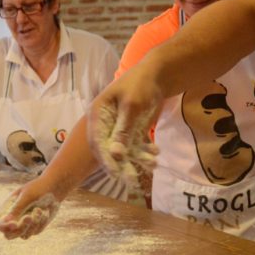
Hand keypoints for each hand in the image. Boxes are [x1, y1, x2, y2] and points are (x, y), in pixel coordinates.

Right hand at [0, 177, 60, 239]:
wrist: (54, 188)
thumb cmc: (39, 188)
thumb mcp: (28, 196)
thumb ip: (17, 208)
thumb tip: (6, 221)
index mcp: (7, 208)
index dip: (3, 227)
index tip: (14, 224)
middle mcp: (13, 218)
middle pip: (9, 235)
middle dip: (20, 228)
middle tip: (30, 217)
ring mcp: (24, 224)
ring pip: (24, 235)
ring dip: (33, 224)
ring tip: (40, 209)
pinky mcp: (35, 227)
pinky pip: (36, 232)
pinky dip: (42, 222)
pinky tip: (46, 211)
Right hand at [86, 68, 162, 185]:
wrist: (157, 74)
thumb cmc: (140, 85)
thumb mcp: (132, 106)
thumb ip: (123, 131)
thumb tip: (116, 155)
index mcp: (98, 114)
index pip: (98, 142)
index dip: (106, 160)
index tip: (116, 174)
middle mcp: (105, 123)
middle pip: (109, 149)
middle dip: (122, 165)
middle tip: (133, 180)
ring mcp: (118, 127)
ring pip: (124, 150)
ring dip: (137, 159)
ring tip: (153, 164)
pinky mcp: (130, 129)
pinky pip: (135, 145)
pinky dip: (144, 151)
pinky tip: (156, 153)